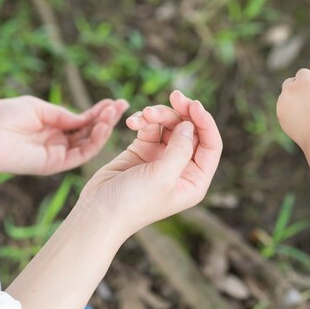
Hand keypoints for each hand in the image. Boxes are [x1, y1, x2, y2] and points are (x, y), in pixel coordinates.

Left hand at [0, 96, 128, 175]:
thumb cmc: (4, 116)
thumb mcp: (39, 108)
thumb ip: (63, 115)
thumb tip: (84, 118)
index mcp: (51, 125)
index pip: (81, 119)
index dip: (99, 111)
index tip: (116, 101)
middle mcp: (57, 140)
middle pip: (88, 131)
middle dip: (106, 118)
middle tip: (123, 105)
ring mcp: (57, 153)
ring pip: (88, 143)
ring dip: (103, 128)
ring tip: (114, 113)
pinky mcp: (55, 164)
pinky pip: (81, 154)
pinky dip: (94, 142)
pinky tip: (103, 127)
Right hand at [76, 90, 222, 237]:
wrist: (98, 212)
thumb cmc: (133, 203)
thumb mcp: (162, 176)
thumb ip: (180, 149)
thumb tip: (190, 124)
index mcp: (194, 180)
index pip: (211, 145)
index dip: (205, 122)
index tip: (193, 104)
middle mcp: (181, 169)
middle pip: (191, 131)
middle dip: (181, 112)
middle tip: (174, 96)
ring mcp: (162, 159)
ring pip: (169, 125)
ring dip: (158, 115)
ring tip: (144, 115)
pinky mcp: (142, 151)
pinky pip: (150, 128)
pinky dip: (142, 121)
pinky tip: (131, 122)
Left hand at [277, 69, 309, 148]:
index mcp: (303, 82)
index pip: (303, 73)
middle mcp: (289, 90)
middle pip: (290, 82)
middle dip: (298, 86)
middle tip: (309, 96)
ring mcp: (282, 103)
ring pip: (285, 95)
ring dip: (293, 97)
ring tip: (306, 109)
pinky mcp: (279, 115)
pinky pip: (283, 107)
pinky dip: (289, 109)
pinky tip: (301, 117)